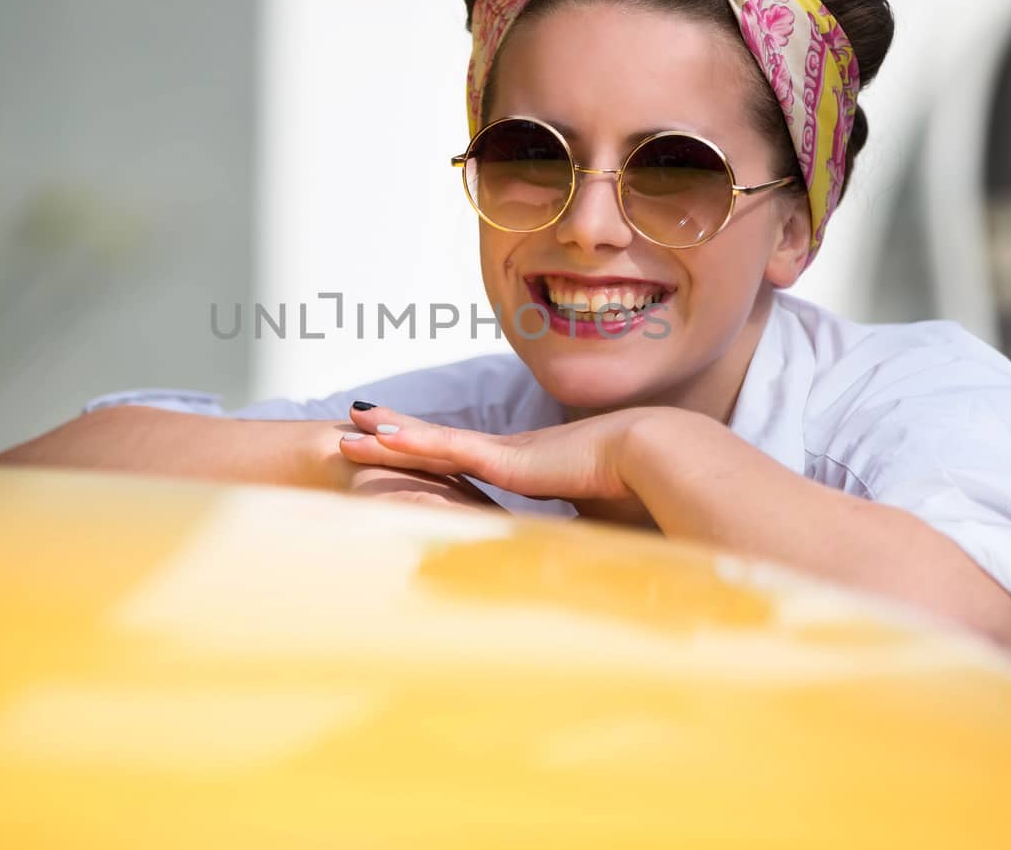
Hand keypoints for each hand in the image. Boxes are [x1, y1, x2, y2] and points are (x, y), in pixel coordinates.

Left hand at [336, 403, 657, 526]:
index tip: (417, 451)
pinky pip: (446, 447)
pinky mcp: (506, 457)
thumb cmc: (642, 496)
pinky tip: (380, 434)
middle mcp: (512, 455)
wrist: (659, 461)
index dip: (441, 455)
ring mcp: (506, 453)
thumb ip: (578, 550)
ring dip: (390, 435)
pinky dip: (411, 441)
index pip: (473, 463)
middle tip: (362, 426)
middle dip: (401, 435)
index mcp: (532, 471)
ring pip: (433, 442)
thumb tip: (578, 585)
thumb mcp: (597, 531)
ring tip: (352, 425)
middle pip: (442, 446)